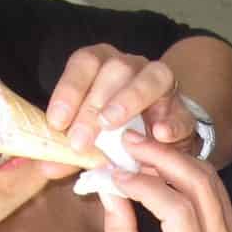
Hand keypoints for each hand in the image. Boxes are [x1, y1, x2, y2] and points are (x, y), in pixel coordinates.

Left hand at [45, 44, 203, 159]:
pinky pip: (180, 109)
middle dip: (93, 107)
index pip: (84, 63)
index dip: (69, 90)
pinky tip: (158, 134)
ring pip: (151, 77)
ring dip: (129, 100)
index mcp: (102, 66)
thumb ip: (69, 151)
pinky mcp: (183, 109)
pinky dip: (170, 121)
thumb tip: (47, 168)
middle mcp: (132, 66)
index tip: (57, 123)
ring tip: (112, 126)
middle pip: (115, 70)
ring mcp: (161, 84)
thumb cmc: (115, 133)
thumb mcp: (88, 139)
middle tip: (80, 142)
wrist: (159, 139)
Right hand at [97, 134, 231, 231]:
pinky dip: (186, 171)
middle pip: (200, 184)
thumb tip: (109, 190)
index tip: (115, 174)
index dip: (145, 185)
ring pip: (210, 180)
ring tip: (142, 149)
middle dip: (162, 157)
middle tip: (129, 143)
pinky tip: (161, 166)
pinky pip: (214, 189)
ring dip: (175, 158)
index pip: (176, 211)